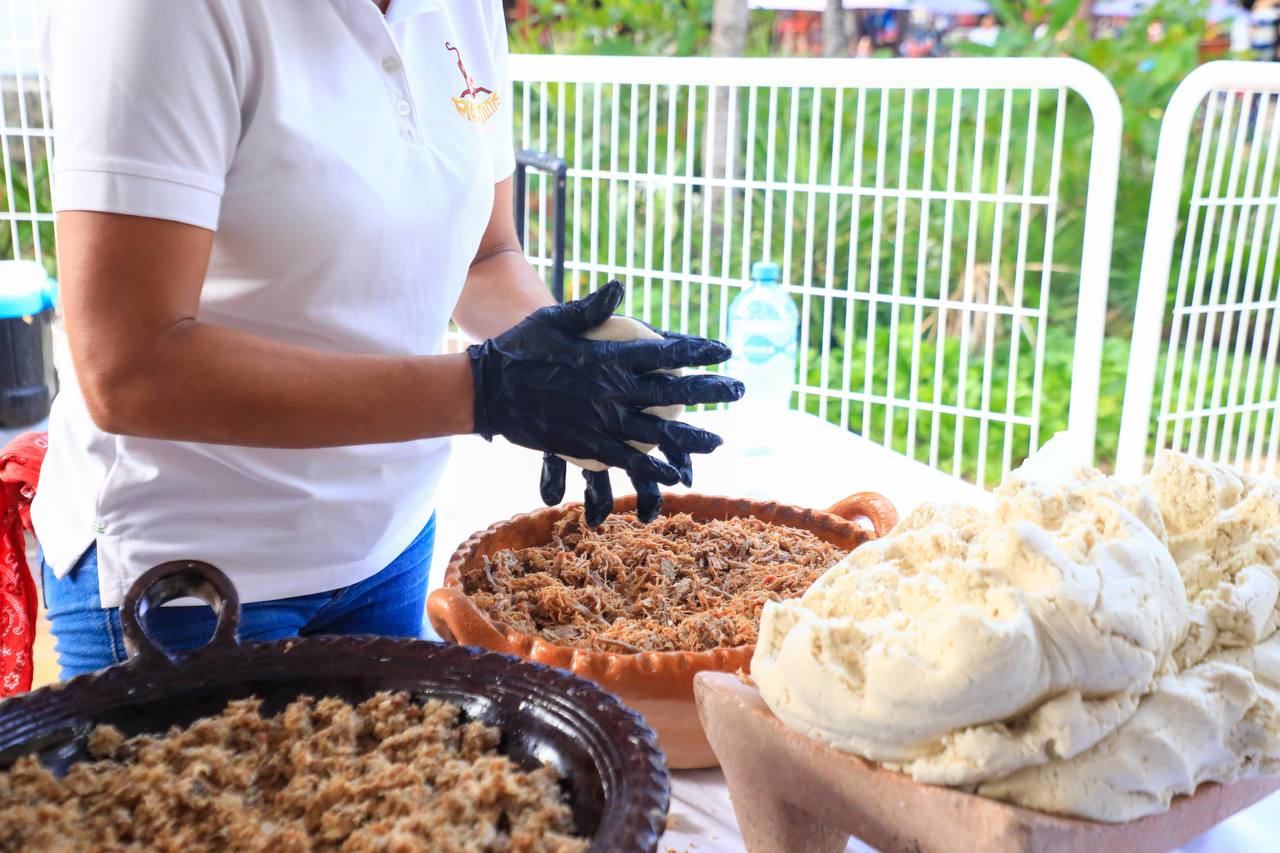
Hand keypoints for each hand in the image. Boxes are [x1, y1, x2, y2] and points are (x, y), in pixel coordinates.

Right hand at [470, 280, 742, 521]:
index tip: (725, 350)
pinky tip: (674, 475)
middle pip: (672, 392)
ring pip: (656, 432)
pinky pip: (626, 460)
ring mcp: (600, 421)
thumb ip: (592, 305)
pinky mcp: (586, 445)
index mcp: (608, 356)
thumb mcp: (555, 318)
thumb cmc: (521, 348)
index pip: (665, 352)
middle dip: (710, 391)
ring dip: (690, 438)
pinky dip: (652, 467)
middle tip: (740, 389)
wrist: (487, 389)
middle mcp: (610, 390)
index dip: (698, 351)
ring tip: (718, 441)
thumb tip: (620, 286)